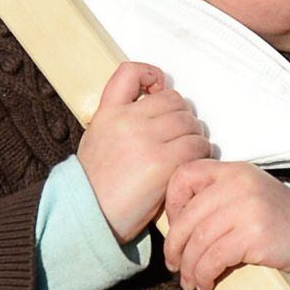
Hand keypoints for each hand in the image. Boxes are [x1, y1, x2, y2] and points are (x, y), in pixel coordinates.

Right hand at [79, 61, 211, 243]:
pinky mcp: (163, 163)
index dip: (152, 76)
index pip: (131, 72)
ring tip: (186, 154)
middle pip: (175, 101)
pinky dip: (200, 155)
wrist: (89, 216)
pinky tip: (190, 167)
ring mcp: (145, 140)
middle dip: (183, 117)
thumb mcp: (98, 140)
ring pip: (191, 123)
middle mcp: (127, 121)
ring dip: (195, 137)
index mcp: (108, 113)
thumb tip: (156, 107)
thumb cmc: (96, 186)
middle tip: (181, 137)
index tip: (159, 89)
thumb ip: (120, 119)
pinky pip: (198, 147)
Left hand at [162, 160, 289, 289]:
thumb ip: (215, 196)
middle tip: (174, 264)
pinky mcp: (255, 236)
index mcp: (232, 171)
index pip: (184, 176)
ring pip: (199, 241)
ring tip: (190, 280)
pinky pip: (215, 258)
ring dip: (189, 267)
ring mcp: (247, 209)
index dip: (172, 204)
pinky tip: (205, 283)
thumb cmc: (273, 218)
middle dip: (174, 246)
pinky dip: (204, 274)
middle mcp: (238, 184)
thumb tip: (174, 224)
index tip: (175, 227)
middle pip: (187, 217)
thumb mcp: (245, 194)